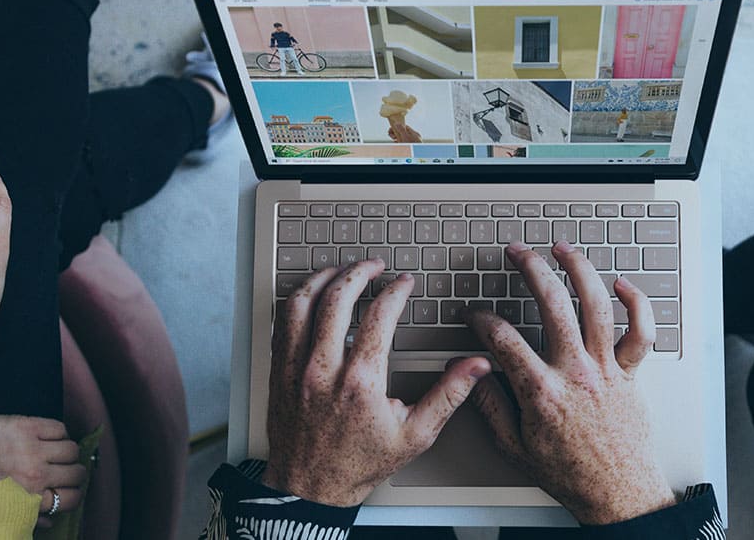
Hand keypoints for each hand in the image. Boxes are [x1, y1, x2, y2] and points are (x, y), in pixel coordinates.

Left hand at [0, 415, 86, 524]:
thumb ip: (25, 514)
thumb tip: (47, 521)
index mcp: (28, 497)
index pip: (71, 499)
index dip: (74, 495)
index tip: (69, 491)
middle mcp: (35, 473)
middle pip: (77, 474)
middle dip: (75, 475)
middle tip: (66, 472)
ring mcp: (32, 448)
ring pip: (72, 450)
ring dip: (68, 453)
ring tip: (57, 454)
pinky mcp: (28, 425)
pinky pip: (60, 428)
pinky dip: (59, 433)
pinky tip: (48, 437)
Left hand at [263, 260, 489, 505]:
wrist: (310, 488)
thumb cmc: (360, 464)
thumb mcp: (415, 435)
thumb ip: (448, 395)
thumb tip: (476, 366)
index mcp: (360, 382)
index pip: (379, 316)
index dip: (395, 292)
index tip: (404, 284)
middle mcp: (323, 370)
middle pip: (337, 299)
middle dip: (359, 272)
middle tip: (374, 266)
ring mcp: (295, 369)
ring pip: (302, 303)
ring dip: (324, 278)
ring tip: (342, 270)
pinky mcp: (277, 372)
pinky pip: (281, 323)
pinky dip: (298, 300)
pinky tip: (311, 295)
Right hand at [466, 241, 674, 524]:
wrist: (617, 493)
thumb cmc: (570, 474)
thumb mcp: (514, 447)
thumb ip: (489, 406)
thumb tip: (470, 375)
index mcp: (542, 392)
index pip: (503, 338)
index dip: (482, 319)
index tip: (475, 315)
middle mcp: (576, 372)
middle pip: (552, 304)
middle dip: (530, 269)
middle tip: (517, 252)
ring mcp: (607, 369)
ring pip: (597, 305)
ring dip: (579, 270)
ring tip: (563, 249)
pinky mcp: (631, 374)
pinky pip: (641, 331)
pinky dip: (636, 303)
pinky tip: (621, 285)